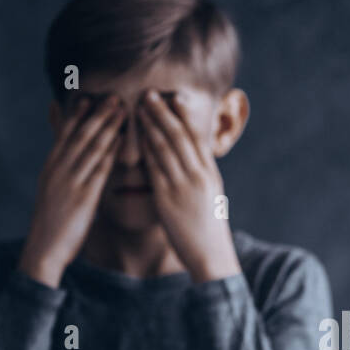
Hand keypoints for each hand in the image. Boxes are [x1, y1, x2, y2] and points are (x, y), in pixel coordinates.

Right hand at [20, 95, 123, 286]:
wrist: (43, 249)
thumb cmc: (52, 225)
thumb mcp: (52, 194)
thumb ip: (61, 176)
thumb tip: (67, 164)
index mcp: (51, 168)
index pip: (65, 136)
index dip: (77, 115)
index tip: (88, 97)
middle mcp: (58, 170)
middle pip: (79, 136)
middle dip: (96, 114)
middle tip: (112, 95)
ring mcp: (70, 182)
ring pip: (90, 148)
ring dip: (107, 126)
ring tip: (121, 109)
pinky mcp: (82, 197)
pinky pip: (98, 170)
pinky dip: (109, 152)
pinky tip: (120, 140)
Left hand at [136, 89, 239, 281]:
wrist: (211, 256)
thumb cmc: (209, 231)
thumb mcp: (210, 200)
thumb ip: (200, 180)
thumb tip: (192, 167)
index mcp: (210, 175)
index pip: (197, 138)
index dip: (184, 116)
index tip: (174, 98)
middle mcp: (199, 176)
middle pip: (180, 136)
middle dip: (164, 113)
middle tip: (151, 93)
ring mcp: (184, 186)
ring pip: (166, 147)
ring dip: (152, 124)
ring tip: (140, 107)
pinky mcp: (169, 199)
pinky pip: (156, 168)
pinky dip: (146, 149)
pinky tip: (137, 136)